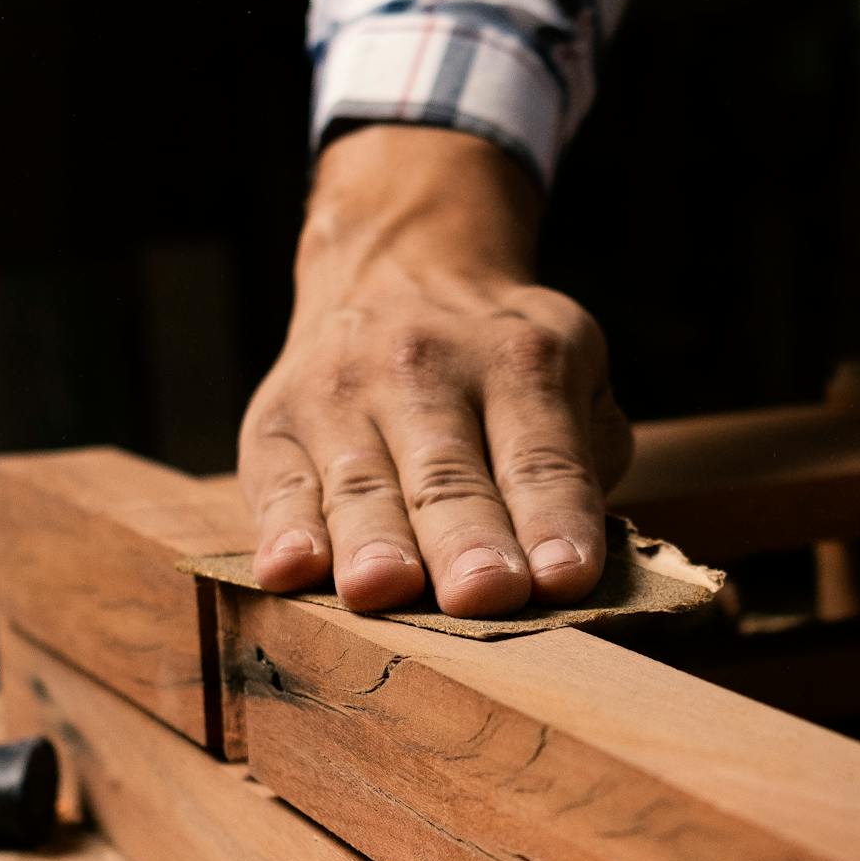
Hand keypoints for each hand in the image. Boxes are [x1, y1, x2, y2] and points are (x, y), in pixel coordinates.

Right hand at [240, 126, 633, 617]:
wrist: (397, 268)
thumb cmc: (500, 363)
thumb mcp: (572, 374)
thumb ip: (585, 460)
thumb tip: (574, 554)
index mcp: (520, 362)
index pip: (542, 457)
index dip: (553, 518)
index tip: (564, 578)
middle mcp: (425, 370)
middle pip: (450, 476)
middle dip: (467, 540)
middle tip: (483, 592)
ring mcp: (341, 395)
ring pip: (363, 486)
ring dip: (375, 543)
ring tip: (385, 589)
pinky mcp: (273, 424)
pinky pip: (279, 486)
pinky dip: (283, 530)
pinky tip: (289, 569)